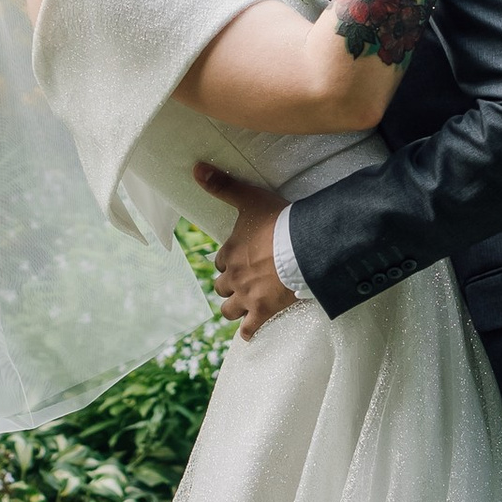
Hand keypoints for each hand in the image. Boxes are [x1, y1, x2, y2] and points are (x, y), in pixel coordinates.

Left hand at [195, 164, 299, 339]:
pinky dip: (248, 332)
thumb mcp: (250, 198)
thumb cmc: (279, 222)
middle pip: (221, 286)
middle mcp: (234, 276)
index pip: (221, 261)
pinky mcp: (263, 312)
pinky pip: (249, 329)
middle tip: (242, 282)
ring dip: (233, 307)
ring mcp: (247, 296)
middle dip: (229, 285)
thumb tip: (196, 168)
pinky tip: (249, 333)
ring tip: (242, 306)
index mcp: (231, 252)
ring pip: (229, 309)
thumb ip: (223, 185)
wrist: (305, 248)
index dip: (229, 261)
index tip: (239, 259)